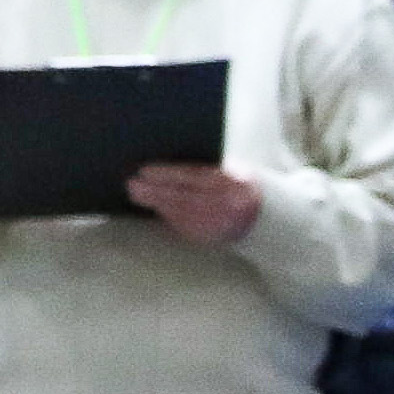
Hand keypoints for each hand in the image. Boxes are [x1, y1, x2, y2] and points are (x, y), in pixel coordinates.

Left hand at [126, 161, 262, 246]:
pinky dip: (166, 217)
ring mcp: (218, 225)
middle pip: (182, 199)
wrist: (262, 216)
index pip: (193, 179)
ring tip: (136, 193)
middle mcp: (226, 207)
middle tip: (131, 185)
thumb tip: (168, 154)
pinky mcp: (209, 239)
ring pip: (180, 215)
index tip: (144, 170)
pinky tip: (155, 208)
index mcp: (232, 185)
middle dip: (155, 192)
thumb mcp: (231, 169)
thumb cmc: (238, 185)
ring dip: (156, 204)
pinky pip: (183, 227)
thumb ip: (207, 166)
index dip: (167, 175)